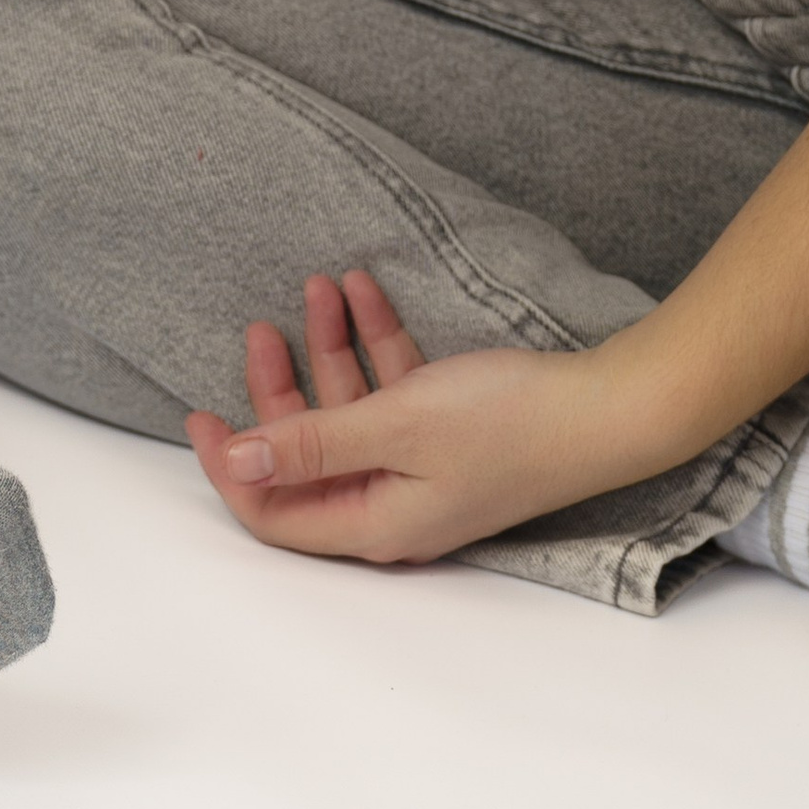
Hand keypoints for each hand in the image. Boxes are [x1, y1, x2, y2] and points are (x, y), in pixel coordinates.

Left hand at [182, 272, 658, 565]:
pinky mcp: (450, 435)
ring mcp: (423, 469)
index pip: (273, 513)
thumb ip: (310, 443)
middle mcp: (393, 505)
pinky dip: (377, 344)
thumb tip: (235, 464)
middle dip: (280, 388)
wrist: (608, 407)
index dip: (231, 467)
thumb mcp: (394, 426)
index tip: (201, 412)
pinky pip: (393, 391)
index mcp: (374, 523)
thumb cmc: (507, 423)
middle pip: (307, 454)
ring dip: (330, 347)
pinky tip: (364, 288)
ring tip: (319, 284)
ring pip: (350, 411)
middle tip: (260, 326)